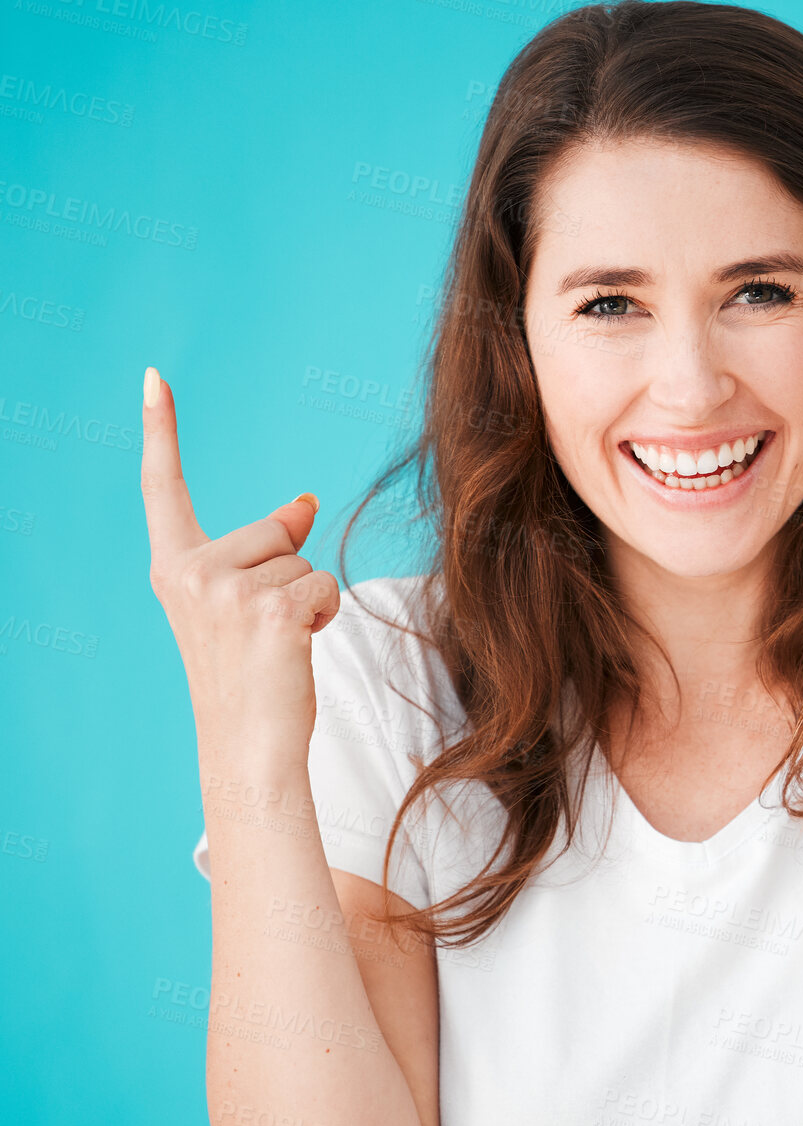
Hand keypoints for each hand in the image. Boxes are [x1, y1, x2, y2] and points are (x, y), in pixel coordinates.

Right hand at [141, 366, 338, 754]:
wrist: (247, 750)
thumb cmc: (250, 680)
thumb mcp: (245, 604)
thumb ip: (264, 550)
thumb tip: (305, 499)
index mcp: (173, 569)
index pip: (164, 488)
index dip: (162, 429)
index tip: (155, 375)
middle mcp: (188, 573)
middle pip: (276, 529)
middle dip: (291, 571)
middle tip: (265, 633)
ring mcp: (225, 590)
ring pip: (305, 560)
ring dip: (309, 601)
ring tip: (278, 648)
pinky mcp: (269, 610)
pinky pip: (324, 586)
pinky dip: (324, 616)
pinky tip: (295, 651)